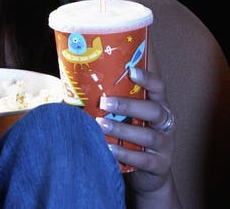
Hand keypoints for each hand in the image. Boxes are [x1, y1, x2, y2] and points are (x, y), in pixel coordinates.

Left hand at [96, 67, 179, 204]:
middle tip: (105, 103)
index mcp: (159, 106)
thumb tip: (77, 88)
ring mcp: (166, 145)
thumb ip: (114, 103)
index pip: (158, 87)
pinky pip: (143, 159)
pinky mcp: (161, 165)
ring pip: (148, 135)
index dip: (147, 78)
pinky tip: (109, 149)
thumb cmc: (132, 137)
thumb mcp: (128, 118)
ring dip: (123, 129)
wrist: (148, 174)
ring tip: (101, 125)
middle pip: (153, 110)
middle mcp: (166, 123)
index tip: (130, 70)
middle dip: (128, 105)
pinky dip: (125, 154)